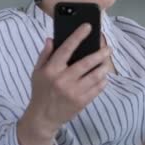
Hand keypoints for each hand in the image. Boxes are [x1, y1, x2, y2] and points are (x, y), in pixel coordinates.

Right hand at [17, 24, 109, 144]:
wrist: (43, 117)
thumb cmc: (41, 91)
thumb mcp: (37, 72)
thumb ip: (45, 55)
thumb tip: (52, 39)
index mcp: (51, 70)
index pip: (66, 48)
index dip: (78, 36)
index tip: (88, 26)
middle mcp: (63, 80)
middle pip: (87, 62)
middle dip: (100, 53)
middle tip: (107, 48)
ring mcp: (74, 92)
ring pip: (95, 75)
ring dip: (104, 67)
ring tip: (107, 62)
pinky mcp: (82, 102)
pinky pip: (97, 88)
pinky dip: (103, 81)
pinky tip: (103, 76)